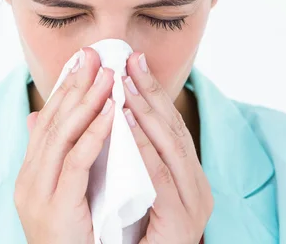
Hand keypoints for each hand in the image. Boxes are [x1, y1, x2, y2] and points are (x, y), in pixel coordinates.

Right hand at [14, 48, 114, 243]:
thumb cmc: (74, 237)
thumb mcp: (64, 193)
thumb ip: (57, 158)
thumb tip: (39, 119)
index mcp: (30, 174)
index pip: (47, 122)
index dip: (65, 90)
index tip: (82, 62)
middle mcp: (28, 179)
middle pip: (52, 121)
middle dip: (74, 86)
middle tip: (94, 55)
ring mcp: (37, 193)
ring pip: (62, 136)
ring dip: (86, 101)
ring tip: (106, 74)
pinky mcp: (56, 206)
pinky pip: (76, 162)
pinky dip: (94, 134)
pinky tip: (111, 112)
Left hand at [122, 52, 212, 243]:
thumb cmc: (130, 234)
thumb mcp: (125, 187)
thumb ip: (114, 153)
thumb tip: (88, 115)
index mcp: (185, 175)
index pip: (168, 126)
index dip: (151, 93)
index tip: (132, 62)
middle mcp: (196, 184)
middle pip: (173, 128)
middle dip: (151, 91)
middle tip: (131, 59)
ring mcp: (193, 202)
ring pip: (171, 146)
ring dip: (147, 111)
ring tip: (126, 82)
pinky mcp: (184, 221)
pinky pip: (160, 177)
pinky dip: (143, 147)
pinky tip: (126, 122)